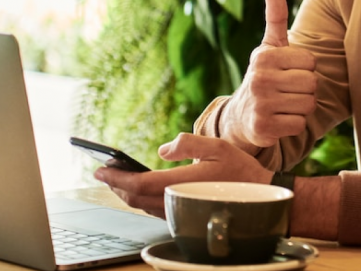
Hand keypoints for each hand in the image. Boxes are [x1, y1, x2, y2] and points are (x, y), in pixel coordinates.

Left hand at [94, 133, 272, 217]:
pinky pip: (154, 210)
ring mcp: (180, 211)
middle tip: (103, 172)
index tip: (100, 169)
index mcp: (182, 183)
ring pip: (143, 206)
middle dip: (116, 185)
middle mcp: (178, 201)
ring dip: (126, 193)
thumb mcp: (217, 146)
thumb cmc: (241, 171)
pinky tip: (138, 190)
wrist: (261, 198)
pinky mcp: (184, 216)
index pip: (139, 184)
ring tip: (116, 178)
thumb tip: (162, 150)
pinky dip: (140, 200)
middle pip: (135, 198)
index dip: (116, 178)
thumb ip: (188, 144)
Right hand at [222, 0, 317, 150]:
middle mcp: (259, 78)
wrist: (240, 116)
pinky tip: (279, 120)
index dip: (305, 69)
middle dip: (305, 89)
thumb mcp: (269, 47)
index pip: (311, 62)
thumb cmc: (264, 76)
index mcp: (264, 56)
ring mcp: (260, 104)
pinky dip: (293, 125)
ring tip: (284, 104)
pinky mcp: (263, 128)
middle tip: (288, 91)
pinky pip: (299, 125)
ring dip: (301, 108)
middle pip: (312, 83)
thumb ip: (276, 18)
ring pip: (308, 105)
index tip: (288, 72)